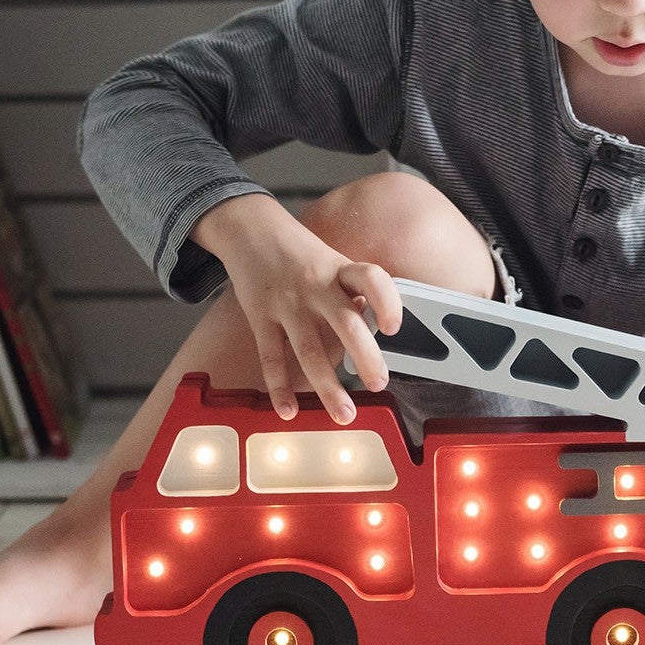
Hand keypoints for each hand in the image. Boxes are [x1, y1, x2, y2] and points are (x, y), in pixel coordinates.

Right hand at [191, 193, 402, 422]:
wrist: (250, 230)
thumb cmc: (301, 253)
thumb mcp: (334, 261)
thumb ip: (354, 293)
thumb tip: (378, 331)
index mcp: (341, 270)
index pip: (371, 279)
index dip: (386, 302)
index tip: (394, 328)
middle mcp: (316, 286)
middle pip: (345, 324)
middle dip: (366, 358)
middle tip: (379, 385)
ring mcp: (286, 303)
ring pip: (309, 350)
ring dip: (328, 387)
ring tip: (345, 415)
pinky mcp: (260, 317)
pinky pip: (271, 357)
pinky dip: (280, 386)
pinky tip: (290, 410)